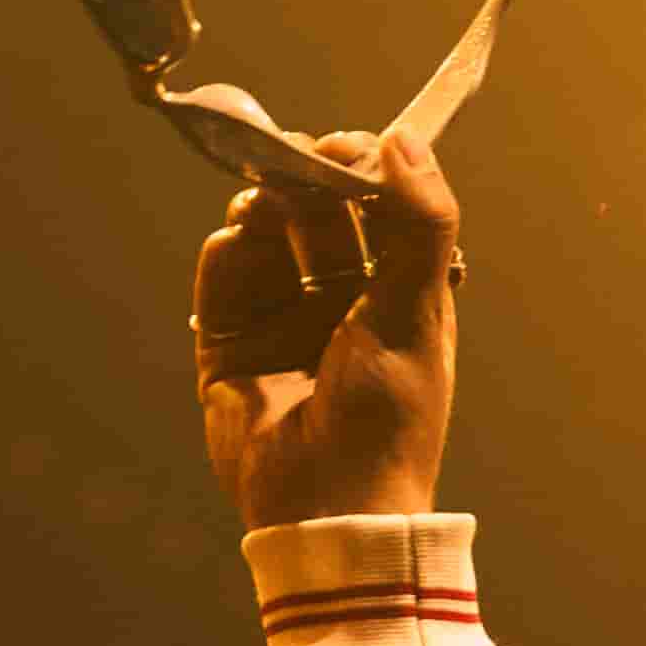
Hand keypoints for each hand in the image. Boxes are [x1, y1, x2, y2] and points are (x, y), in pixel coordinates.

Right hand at [192, 127, 460, 529]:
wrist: (329, 506)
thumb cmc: (388, 419)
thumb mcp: (416, 313)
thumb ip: (421, 225)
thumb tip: (405, 139)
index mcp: (395, 297)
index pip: (378, 210)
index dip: (364, 170)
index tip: (349, 146)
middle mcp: (340, 304)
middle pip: (318, 212)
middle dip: (305, 177)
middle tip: (295, 156)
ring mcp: (283, 321)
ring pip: (268, 234)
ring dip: (265, 205)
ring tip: (264, 200)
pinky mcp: (231, 343)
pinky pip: (224, 275)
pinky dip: (228, 248)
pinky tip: (239, 238)